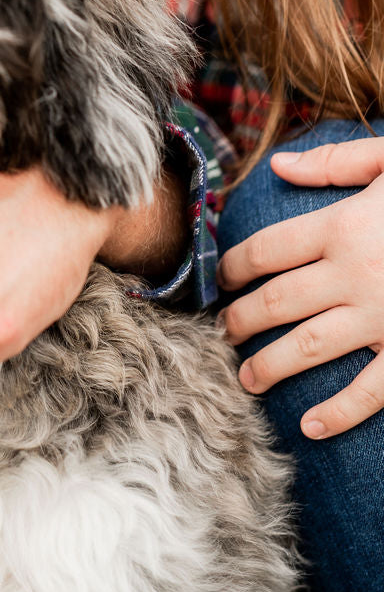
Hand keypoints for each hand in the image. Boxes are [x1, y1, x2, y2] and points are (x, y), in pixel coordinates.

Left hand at [218, 138, 383, 438]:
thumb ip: (336, 163)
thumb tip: (279, 165)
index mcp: (343, 225)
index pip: (266, 251)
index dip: (234, 267)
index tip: (223, 281)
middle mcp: (355, 274)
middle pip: (275, 302)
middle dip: (240, 321)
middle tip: (223, 332)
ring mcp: (383, 317)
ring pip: (307, 347)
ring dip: (269, 366)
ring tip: (246, 377)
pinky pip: (371, 390)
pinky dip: (339, 413)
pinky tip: (310, 428)